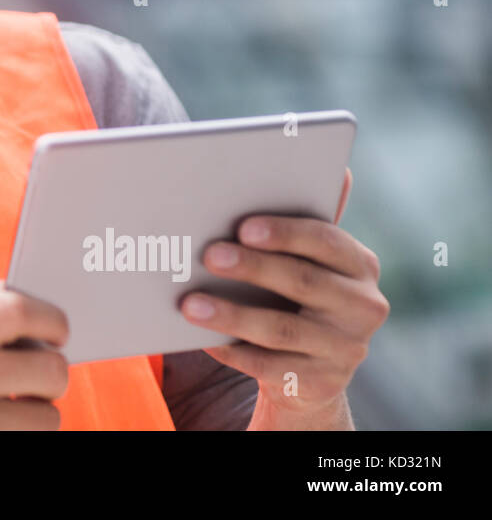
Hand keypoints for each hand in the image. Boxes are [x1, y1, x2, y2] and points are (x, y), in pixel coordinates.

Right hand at [0, 279, 68, 429]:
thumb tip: (34, 295)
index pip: (22, 310)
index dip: (53, 320)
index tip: (56, 331)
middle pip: (51, 369)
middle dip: (54, 372)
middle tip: (39, 374)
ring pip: (49, 417)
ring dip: (41, 411)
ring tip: (17, 404)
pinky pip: (29, 440)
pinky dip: (23, 432)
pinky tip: (1, 422)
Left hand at [179, 168, 388, 428]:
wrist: (312, 370)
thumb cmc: (297, 294)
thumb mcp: (307, 260)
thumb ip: (303, 221)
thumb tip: (334, 167)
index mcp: (359, 264)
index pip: (326, 240)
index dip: (285, 233)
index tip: (244, 226)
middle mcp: (363, 306)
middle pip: (302, 282)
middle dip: (252, 267)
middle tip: (207, 255)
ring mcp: (346, 348)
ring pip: (281, 328)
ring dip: (231, 313)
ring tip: (188, 303)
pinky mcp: (322, 383)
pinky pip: (269, 367)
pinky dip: (232, 350)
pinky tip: (201, 339)